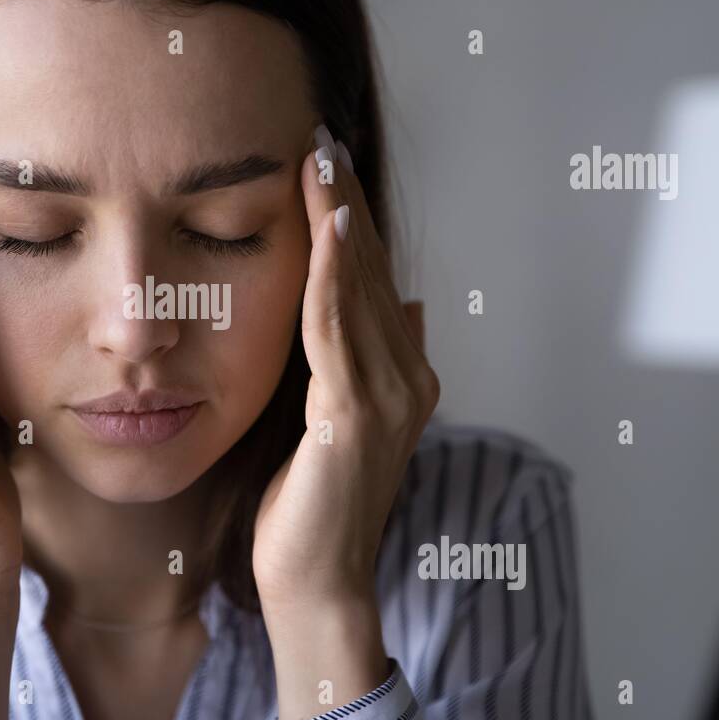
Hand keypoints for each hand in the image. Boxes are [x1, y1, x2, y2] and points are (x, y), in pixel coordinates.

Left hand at [252, 125, 439, 610]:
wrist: (314, 582)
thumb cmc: (310, 507)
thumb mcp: (335, 420)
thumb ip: (363, 363)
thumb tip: (405, 307)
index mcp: (402, 376)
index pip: (374, 281)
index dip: (351, 220)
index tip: (325, 163)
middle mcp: (407, 378)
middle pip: (371, 272)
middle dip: (345, 202)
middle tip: (321, 137)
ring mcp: (389, 397)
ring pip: (360, 288)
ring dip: (340, 220)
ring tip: (321, 160)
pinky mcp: (356, 416)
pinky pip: (338, 328)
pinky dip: (333, 273)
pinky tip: (323, 225)